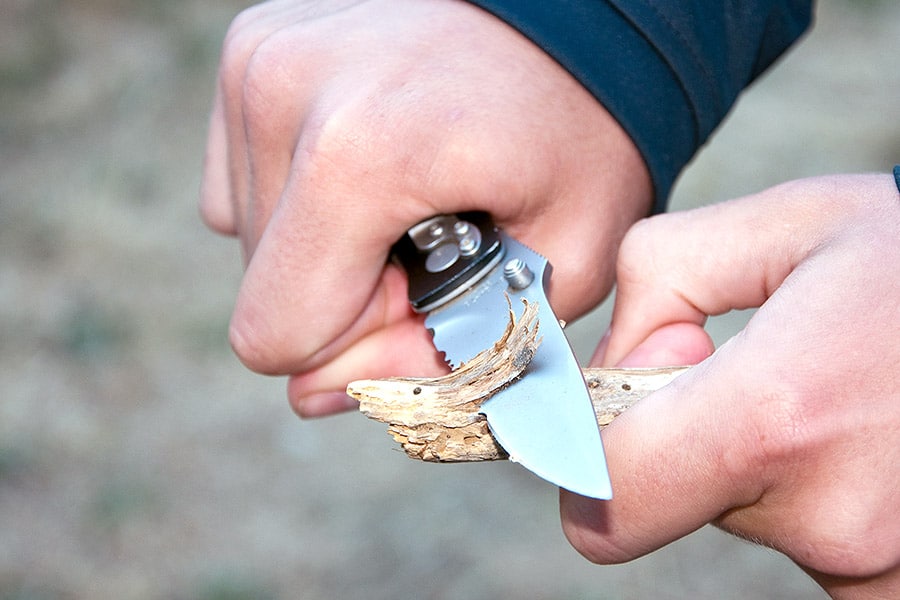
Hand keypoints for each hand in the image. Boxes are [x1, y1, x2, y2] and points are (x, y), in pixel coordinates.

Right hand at [200, 0, 651, 416]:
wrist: (578, 14)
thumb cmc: (583, 131)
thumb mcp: (558, 266)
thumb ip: (439, 357)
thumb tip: (312, 395)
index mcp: (359, 157)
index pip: (277, 335)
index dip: (354, 348)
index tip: (426, 299)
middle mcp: (282, 96)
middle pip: (263, 289)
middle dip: (345, 293)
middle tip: (430, 239)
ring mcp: (258, 63)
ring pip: (247, 235)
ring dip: (328, 243)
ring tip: (409, 189)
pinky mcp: (252, 48)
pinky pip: (245, 177)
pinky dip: (305, 193)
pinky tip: (376, 158)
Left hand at [561, 174, 899, 597]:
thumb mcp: (781, 224)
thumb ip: (659, 278)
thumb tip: (620, 365)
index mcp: (775, 420)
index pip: (608, 507)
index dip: (597, 461)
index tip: (630, 414)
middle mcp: (830, 518)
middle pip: (677, 507)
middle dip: (692, 444)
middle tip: (768, 382)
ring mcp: (877, 566)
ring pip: (749, 523)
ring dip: (763, 470)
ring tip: (835, 403)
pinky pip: (812, 547)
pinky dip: (815, 498)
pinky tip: (862, 442)